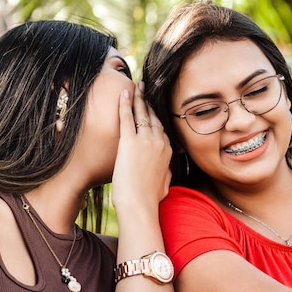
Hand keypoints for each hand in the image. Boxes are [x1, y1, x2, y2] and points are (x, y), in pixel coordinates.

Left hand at [111, 82, 171, 215]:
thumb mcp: (165, 183)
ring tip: (136, 86)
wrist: (140, 204)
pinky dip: (125, 103)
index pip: (161, 127)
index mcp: (168, 150)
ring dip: (139, 98)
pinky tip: (123, 92)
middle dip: (148, 101)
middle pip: (153, 116)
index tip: (151, 106)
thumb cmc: (150, 199)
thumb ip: (166, 172)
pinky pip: (127, 117)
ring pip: (142, 113)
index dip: (156, 115)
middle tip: (144, 89)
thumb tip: (166, 172)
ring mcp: (145, 140)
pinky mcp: (129, 142)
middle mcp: (159, 141)